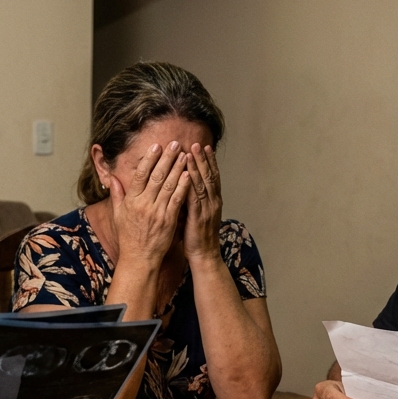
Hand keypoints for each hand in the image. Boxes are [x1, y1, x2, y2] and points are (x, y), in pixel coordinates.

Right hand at [105, 141, 189, 267]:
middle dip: (167, 158)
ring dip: (178, 168)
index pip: (140, 175)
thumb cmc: (129, 237)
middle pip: (156, 176)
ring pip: (169, 185)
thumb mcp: (118, 215)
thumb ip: (117, 195)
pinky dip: (183, 186)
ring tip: (185, 154)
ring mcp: (157, 212)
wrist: (139, 259)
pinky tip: (189, 174)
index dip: (149, 159)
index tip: (156, 146)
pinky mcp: (168, 220)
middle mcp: (143, 204)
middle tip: (176, 144)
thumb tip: (112, 179)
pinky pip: (177, 200)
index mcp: (131, 201)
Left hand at [182, 143, 222, 260]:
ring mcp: (207, 209)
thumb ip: (193, 200)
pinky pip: (194, 197)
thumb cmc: (198, 236)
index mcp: (213, 201)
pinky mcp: (198, 216)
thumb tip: (184, 186)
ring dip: (197, 166)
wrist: (204, 255)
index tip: (204, 147)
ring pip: (203, 183)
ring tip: (192, 152)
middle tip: (198, 143)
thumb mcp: (197, 215)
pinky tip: (185, 173)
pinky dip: (190, 183)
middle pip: (209, 176)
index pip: (213, 177)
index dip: (209, 162)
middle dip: (203, 159)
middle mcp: (213, 202)